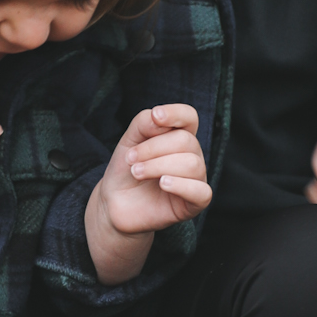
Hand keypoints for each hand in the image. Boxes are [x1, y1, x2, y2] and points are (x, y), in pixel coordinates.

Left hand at [85, 104, 209, 283]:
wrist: (115, 203)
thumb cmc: (126, 169)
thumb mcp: (128, 141)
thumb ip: (143, 123)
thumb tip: (158, 117)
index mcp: (179, 136)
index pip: (189, 117)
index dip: (176, 114)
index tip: (156, 116)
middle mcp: (192, 155)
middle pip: (186, 141)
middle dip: (153, 148)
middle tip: (131, 159)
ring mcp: (195, 179)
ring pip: (192, 164)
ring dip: (158, 166)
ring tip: (137, 172)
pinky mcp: (195, 203)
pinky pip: (201, 191)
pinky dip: (181, 185)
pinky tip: (162, 184)